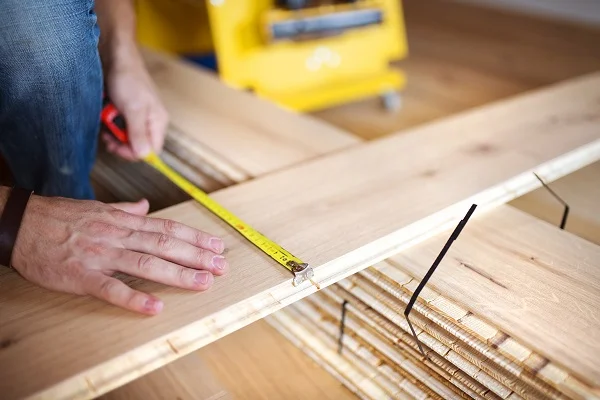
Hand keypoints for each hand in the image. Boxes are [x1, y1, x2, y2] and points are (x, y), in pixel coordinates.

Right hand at [11, 196, 227, 314]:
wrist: (21, 224)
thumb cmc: (59, 216)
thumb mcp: (97, 208)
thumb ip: (125, 210)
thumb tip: (146, 206)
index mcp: (122, 222)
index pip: (166, 228)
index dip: (194, 237)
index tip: (216, 245)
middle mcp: (118, 236)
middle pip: (164, 245)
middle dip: (196, 256)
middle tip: (221, 266)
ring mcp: (101, 256)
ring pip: (146, 264)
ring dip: (178, 274)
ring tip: (203, 282)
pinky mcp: (82, 276)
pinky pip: (111, 289)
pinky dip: (134, 298)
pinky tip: (155, 307)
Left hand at [102, 50, 168, 159]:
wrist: (115, 57)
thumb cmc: (128, 78)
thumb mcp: (133, 109)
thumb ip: (139, 133)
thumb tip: (145, 155)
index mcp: (158, 123)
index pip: (152, 151)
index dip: (134, 153)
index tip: (118, 147)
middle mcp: (150, 122)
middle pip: (137, 146)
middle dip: (120, 141)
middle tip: (108, 135)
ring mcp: (138, 117)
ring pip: (125, 136)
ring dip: (112, 131)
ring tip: (106, 119)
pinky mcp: (126, 112)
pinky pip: (117, 126)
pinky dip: (109, 122)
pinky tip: (105, 115)